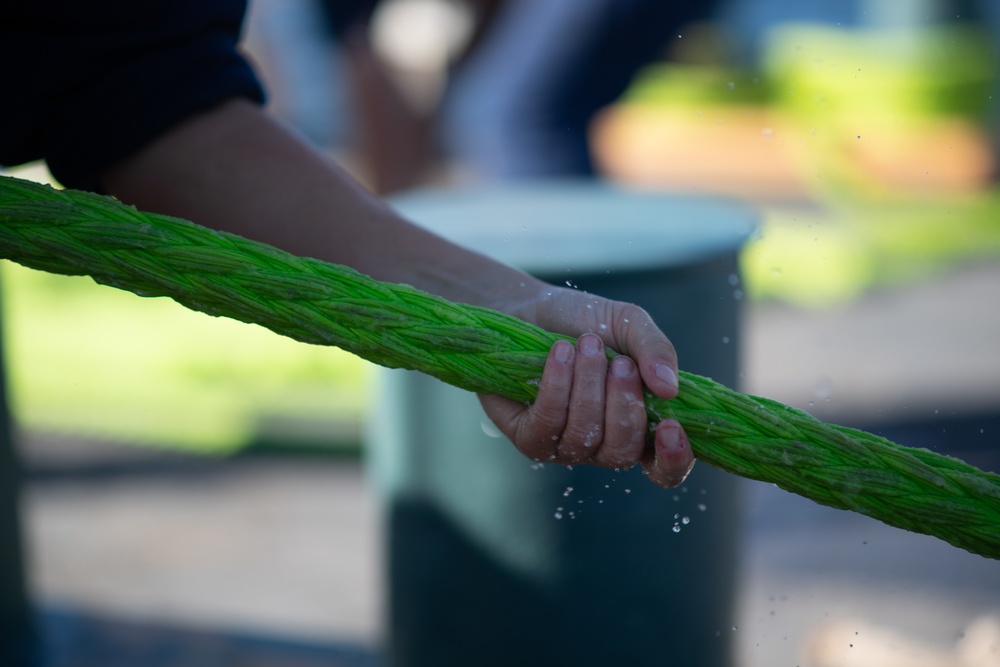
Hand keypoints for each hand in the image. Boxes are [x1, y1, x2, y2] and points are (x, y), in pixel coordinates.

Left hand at [479, 286, 694, 487]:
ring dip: (589, 386)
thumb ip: (656, 349)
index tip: (670, 425)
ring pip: (584, 435)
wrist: (528, 307)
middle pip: (622, 452)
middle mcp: (602, 445)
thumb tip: (671, 389)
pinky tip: (560, 352)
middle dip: (624, 405)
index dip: (673, 458)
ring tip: (587, 344)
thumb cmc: (582, 322)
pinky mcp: (530, 439)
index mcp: (636, 425)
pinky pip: (548, 425)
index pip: (663, 467)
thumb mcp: (628, 324)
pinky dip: (558, 385)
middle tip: (620, 362)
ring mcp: (565, 447)